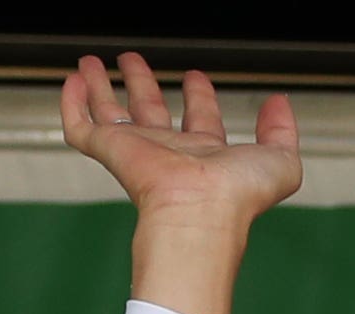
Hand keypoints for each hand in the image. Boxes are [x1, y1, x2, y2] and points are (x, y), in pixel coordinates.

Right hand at [61, 54, 299, 313]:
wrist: (201, 212)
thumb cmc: (240, 196)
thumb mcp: (281, 161)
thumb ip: (283, 131)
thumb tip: (278, 102)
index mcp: (208, 156)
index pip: (201, 122)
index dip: (200, 98)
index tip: (196, 77)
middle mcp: (170, 153)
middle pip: (151, 112)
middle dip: (143, 85)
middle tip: (134, 61)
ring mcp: (137, 152)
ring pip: (111, 114)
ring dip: (101, 87)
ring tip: (91, 61)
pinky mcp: (109, 152)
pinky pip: (80, 127)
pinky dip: (72, 104)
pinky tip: (71, 80)